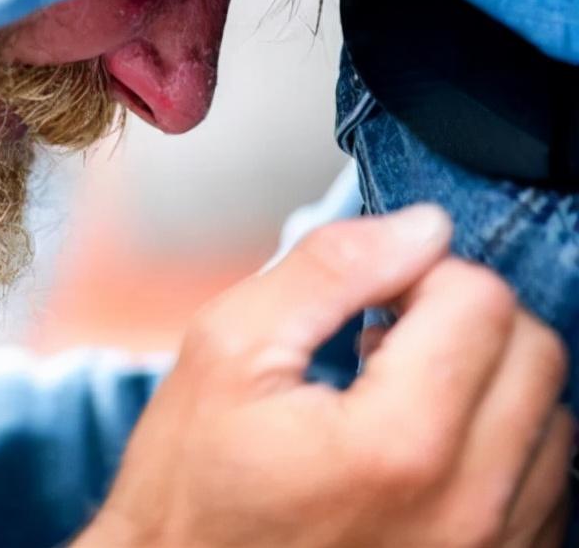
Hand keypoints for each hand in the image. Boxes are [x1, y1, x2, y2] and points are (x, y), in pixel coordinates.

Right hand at [78, 205, 571, 547]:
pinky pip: (544, 485)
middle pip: (534, 351)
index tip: (369, 301)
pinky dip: (499, 447)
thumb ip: (325, 271)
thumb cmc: (193, 494)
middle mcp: (467, 507)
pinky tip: (425, 451)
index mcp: (399, 442)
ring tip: (400, 399)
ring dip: (487, 384)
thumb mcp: (224, 353)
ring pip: (551, 416)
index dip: (417, 274)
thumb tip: (418, 227)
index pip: (480, 299)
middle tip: (385, 338)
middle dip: (462, 321)